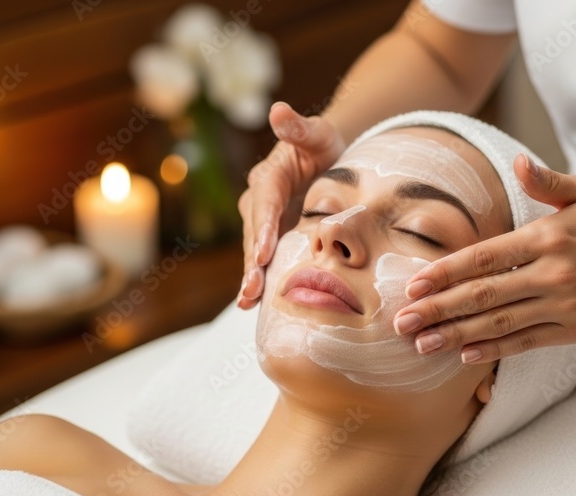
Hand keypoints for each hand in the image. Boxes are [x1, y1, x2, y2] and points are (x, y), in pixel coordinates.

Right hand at [237, 102, 345, 308]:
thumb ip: (299, 127)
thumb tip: (278, 109)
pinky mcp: (273, 238)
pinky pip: (265, 261)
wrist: (327, 159)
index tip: (263, 250)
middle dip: (252, 263)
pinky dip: (260, 281)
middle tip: (252, 289)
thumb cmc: (324, 144)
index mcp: (268, 178)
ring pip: (255, 253)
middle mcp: (259, 202)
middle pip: (254, 235)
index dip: (262, 228)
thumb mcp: (317, 133)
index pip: (264, 204)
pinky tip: (253, 306)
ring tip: (248, 302)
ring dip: (252, 277)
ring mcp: (264, 224)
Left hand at [392, 155, 575, 362]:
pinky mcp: (575, 329)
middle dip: (438, 310)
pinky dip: (494, 349)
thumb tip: (519, 163)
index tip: (414, 285)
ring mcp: (563, 305)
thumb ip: (549, 182)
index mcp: (549, 236)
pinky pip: (526, 342)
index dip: (446, 273)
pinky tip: (465, 354)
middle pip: (483, 295)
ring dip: (456, 334)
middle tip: (403, 323)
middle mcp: (552, 273)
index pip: (485, 257)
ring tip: (422, 344)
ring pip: (499, 323)